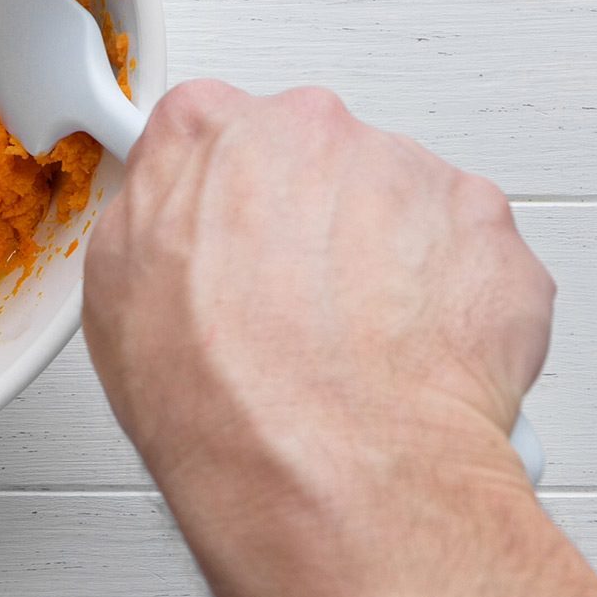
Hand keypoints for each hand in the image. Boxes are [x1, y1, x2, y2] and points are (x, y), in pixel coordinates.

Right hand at [86, 81, 596, 596]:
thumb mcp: (113, 292)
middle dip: (307, 219)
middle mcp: (311, 130)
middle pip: (311, 156)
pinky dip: (449, 295)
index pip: (209, 127)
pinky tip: (410, 356)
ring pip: (394, 200)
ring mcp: (406, 172)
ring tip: (356, 347)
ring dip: (381, 257)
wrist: (332, 469)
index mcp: (208, 131)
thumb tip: (169, 219)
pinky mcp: (484, 226)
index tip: (225, 233)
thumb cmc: (222, 397)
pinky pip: (464, 249)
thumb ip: (150, 217)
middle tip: (292, 306)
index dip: (218, 192)